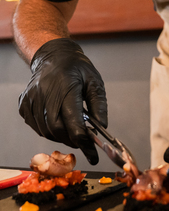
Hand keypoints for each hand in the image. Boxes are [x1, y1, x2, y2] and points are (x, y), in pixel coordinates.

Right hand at [18, 38, 107, 164]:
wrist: (53, 55)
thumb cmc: (76, 68)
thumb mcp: (94, 81)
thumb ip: (99, 105)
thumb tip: (102, 128)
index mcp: (66, 86)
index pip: (74, 122)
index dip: (84, 142)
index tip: (94, 155)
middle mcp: (45, 93)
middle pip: (58, 129)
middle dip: (72, 140)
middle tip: (83, 141)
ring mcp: (32, 99)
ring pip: (46, 131)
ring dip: (61, 136)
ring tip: (72, 129)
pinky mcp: (25, 103)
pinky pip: (37, 126)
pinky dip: (49, 130)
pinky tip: (58, 121)